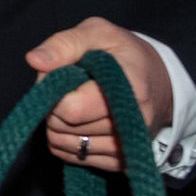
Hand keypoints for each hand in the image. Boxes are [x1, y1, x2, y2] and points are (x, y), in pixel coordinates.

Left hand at [24, 16, 173, 176]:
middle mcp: (132, 125)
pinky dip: (64, 138)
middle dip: (53, 104)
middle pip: (62, 126)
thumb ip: (65, 44)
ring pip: (61, 143)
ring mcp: (126, 148)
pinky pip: (70, 155)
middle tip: (71, 87)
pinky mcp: (117, 162)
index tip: (64, 74)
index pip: (71, 109)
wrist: (161, 84)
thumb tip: (35, 60)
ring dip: (56, 122)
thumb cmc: (124, 55)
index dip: (55, 91)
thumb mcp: (99, 33)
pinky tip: (80, 120)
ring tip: (77, 101)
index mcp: (130, 91)